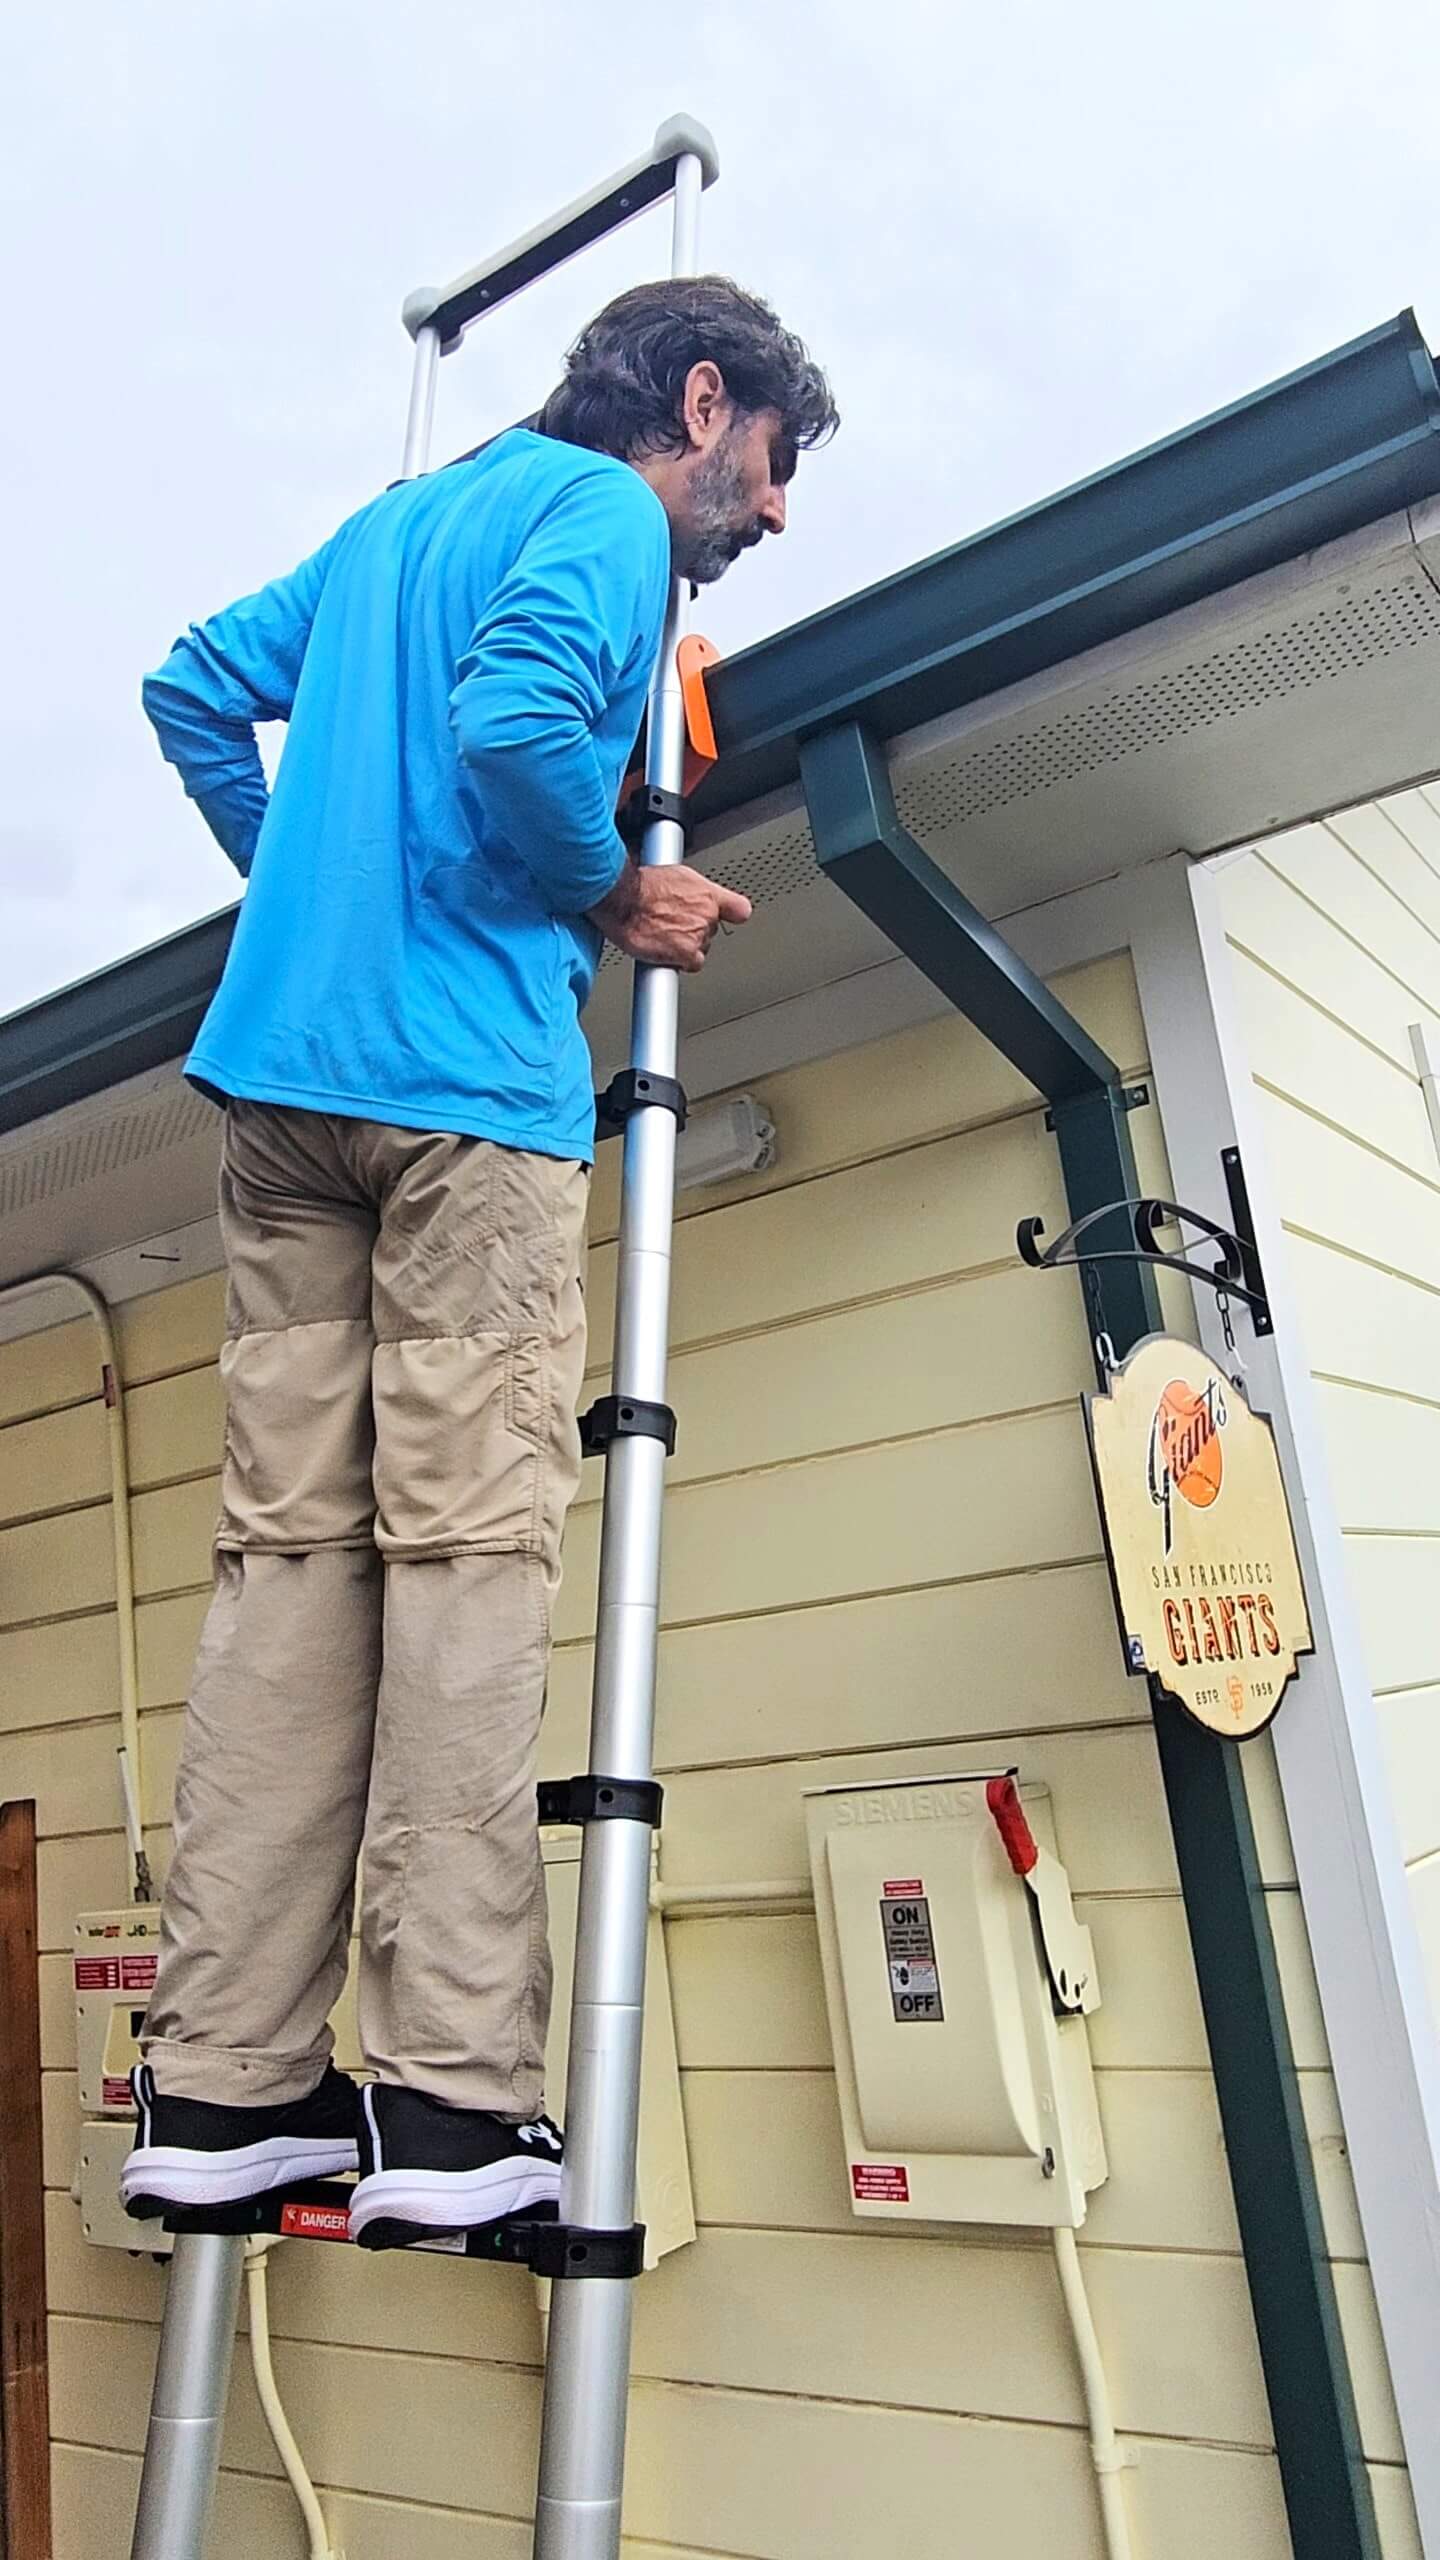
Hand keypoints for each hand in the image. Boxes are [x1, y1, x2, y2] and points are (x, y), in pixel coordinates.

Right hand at [589, 859, 751, 972]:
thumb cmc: (639, 885)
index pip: (739, 910)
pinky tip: (666, 952)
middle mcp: (707, 914)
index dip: (732, 916)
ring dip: (685, 946)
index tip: (728, 918)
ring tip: (662, 935)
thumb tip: (683, 894)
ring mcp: (699, 935)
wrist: (623, 899)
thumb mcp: (672, 875)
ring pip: (701, 948)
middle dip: (694, 930)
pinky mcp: (686, 953)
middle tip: (672, 924)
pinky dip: (680, 962)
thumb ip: (686, 890)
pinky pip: (692, 964)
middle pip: (711, 930)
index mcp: (707, 893)